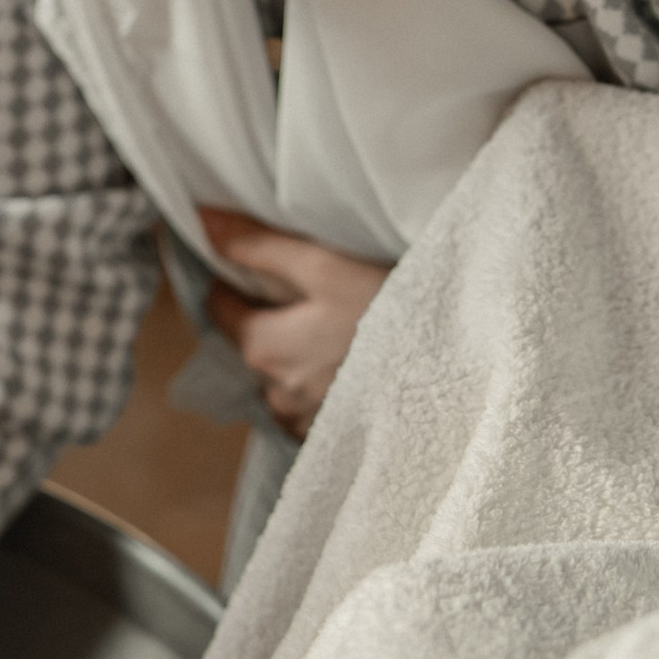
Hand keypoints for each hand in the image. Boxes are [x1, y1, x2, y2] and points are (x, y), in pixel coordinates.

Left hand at [199, 208, 389, 435]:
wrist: (455, 367)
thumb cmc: (389, 310)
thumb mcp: (323, 265)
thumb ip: (259, 247)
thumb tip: (203, 221)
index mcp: (263, 348)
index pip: (220, 309)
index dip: (236, 282)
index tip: (266, 267)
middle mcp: (274, 392)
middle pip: (251, 344)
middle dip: (269, 319)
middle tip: (313, 295)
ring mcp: (304, 421)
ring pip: (279, 378)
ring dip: (295, 356)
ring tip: (337, 332)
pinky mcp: (334, 437)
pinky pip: (307, 406)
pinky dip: (319, 384)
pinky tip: (349, 365)